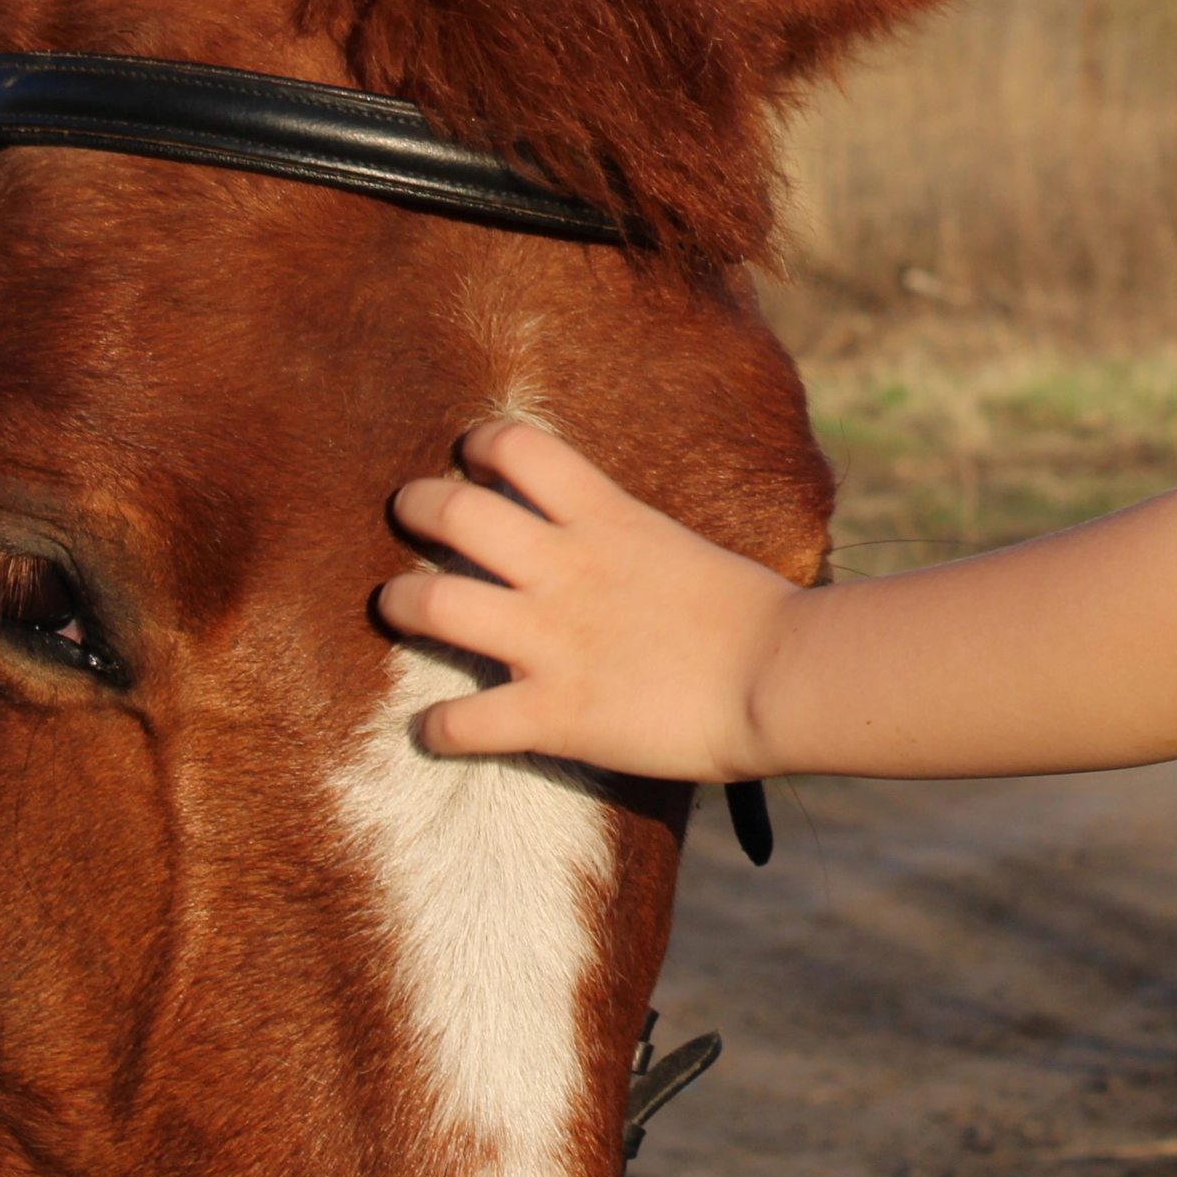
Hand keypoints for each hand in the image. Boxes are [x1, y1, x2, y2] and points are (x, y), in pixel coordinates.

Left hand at [378, 420, 799, 780]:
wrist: (782, 675)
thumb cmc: (753, 614)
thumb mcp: (680, 548)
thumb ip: (628, 544)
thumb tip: (613, 552)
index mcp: (606, 518)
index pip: (518, 448)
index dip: (480, 445)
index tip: (470, 458)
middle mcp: (564, 568)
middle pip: (453, 511)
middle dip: (416, 507)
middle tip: (408, 515)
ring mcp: (551, 640)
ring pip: (431, 603)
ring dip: (399, 602)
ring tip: (394, 606)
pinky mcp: (553, 712)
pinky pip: (463, 721)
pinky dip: (437, 728)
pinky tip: (432, 731)